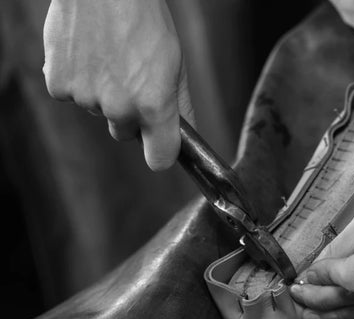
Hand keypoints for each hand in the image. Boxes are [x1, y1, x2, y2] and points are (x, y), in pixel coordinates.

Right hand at [43, 0, 193, 169]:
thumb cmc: (144, 19)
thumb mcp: (175, 62)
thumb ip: (181, 104)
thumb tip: (189, 135)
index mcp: (154, 106)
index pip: (159, 159)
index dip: (160, 153)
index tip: (160, 145)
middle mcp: (120, 108)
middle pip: (125, 133)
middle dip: (130, 114)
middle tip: (131, 78)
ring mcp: (87, 99)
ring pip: (99, 112)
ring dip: (104, 94)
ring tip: (109, 56)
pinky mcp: (60, 85)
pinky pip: (72, 96)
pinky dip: (78, 80)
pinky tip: (87, 54)